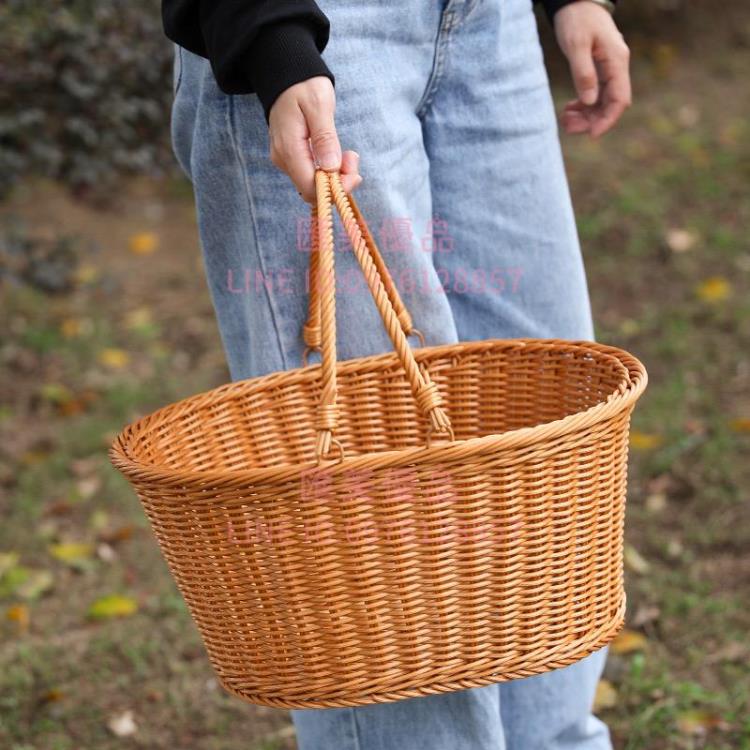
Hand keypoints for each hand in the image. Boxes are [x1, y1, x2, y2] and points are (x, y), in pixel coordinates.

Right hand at [268, 76, 361, 202]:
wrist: (286, 75)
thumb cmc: (303, 85)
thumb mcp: (319, 105)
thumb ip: (325, 138)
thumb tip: (331, 167)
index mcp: (289, 149)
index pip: (311, 188)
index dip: (335, 189)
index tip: (353, 169)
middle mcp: (284, 160)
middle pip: (313, 190)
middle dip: (339, 182)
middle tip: (353, 157)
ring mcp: (287, 160)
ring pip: (314, 184)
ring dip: (337, 175)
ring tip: (348, 154)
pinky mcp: (293, 158)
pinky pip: (312, 174)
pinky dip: (329, 169)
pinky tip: (338, 155)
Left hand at [554, 1, 631, 137]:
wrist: (576, 1)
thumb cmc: (577, 19)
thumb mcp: (576, 45)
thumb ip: (583, 73)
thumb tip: (589, 102)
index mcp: (616, 61)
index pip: (620, 99)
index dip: (608, 120)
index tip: (592, 135)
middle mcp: (616, 67)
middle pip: (610, 104)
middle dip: (592, 120)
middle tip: (568, 127)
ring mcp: (608, 69)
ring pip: (601, 102)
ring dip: (585, 115)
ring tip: (565, 120)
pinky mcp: (598, 69)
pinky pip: (594, 94)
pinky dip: (582, 105)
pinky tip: (568, 110)